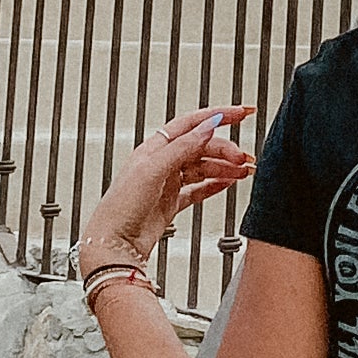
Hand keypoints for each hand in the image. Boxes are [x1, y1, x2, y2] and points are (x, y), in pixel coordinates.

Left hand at [77, 105, 253, 274]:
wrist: (114, 244)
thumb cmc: (121, 207)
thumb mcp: (153, 169)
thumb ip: (182, 147)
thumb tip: (207, 126)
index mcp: (155, 148)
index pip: (192, 123)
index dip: (218, 116)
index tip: (241, 113)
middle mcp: (162, 162)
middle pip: (202, 147)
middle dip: (226, 150)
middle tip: (244, 158)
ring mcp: (168, 182)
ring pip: (203, 167)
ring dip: (225, 168)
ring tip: (243, 172)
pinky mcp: (172, 202)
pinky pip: (199, 188)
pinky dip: (216, 185)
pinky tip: (228, 183)